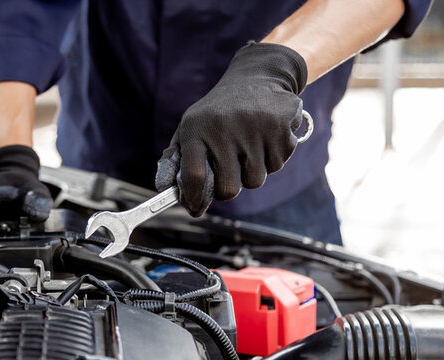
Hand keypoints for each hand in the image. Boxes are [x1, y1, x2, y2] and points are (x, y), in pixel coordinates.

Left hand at [155, 42, 307, 216]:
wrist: (259, 76)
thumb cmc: (218, 112)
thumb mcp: (191, 126)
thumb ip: (175, 158)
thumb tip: (163, 187)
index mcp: (197, 129)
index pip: (195, 177)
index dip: (195, 199)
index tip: (196, 207)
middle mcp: (224, 129)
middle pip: (228, 189)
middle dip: (227, 189)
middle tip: (228, 171)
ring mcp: (254, 130)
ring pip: (255, 180)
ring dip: (251, 171)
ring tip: (247, 145)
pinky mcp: (280, 130)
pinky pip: (276, 165)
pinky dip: (271, 158)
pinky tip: (264, 137)